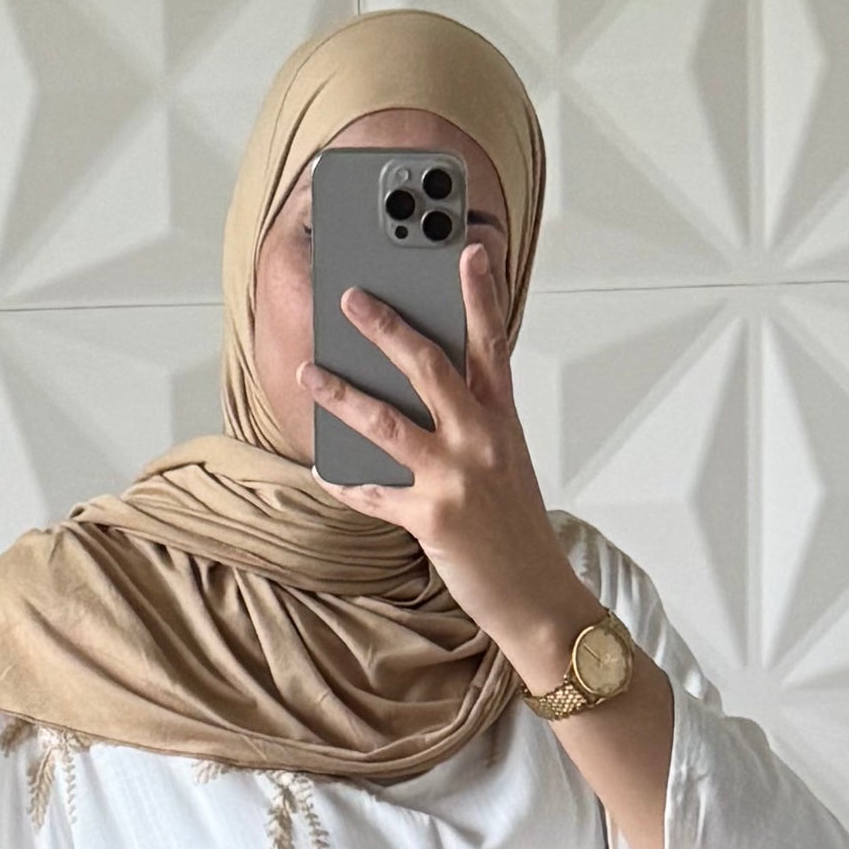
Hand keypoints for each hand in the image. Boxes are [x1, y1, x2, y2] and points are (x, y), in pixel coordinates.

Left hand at [299, 245, 587, 661]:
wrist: (538, 598)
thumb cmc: (517, 531)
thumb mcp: (505, 465)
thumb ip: (472, 426)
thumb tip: (415, 398)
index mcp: (502, 421)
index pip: (492, 344)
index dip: (480, 295)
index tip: (467, 250)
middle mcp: (481, 440)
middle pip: (428, 366)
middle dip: (385, 327)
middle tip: (351, 298)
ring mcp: (456, 477)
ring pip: (387, 421)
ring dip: (341, 393)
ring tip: (309, 372)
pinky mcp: (432, 518)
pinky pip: (374, 492)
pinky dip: (345, 481)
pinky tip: (324, 470)